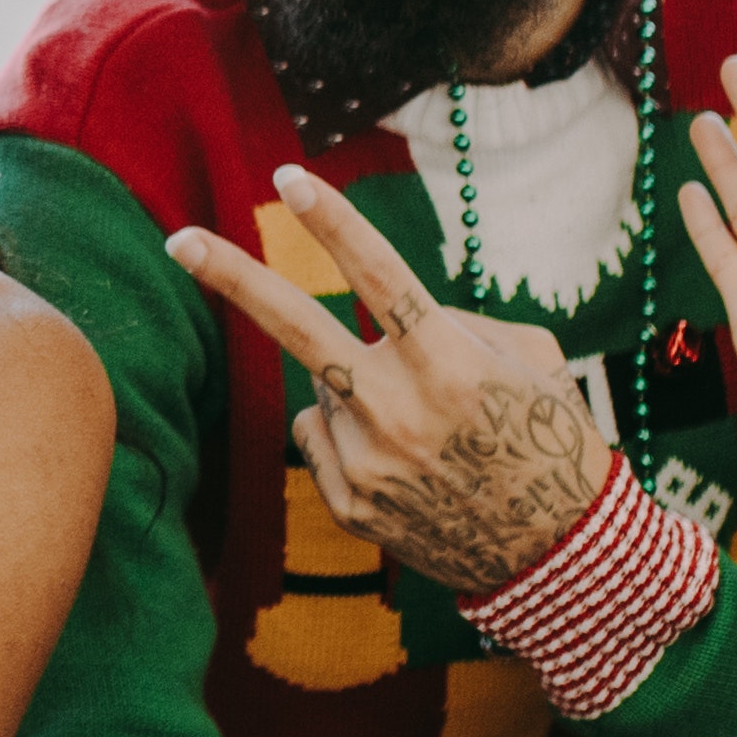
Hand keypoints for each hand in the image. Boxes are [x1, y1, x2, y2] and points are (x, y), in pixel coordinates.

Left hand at [169, 165, 615, 594]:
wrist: (560, 558)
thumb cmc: (554, 441)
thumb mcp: (532, 361)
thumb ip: (457, 323)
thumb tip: (381, 322)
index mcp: (450, 364)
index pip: (378, 276)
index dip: (333, 222)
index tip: (289, 178)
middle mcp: (398, 411)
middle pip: (297, 328)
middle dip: (232, 278)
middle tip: (176, 239)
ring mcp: (366, 463)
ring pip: (324, 386)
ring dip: (357, 386)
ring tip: (426, 427)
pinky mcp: (349, 505)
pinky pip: (322, 437)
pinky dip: (352, 435)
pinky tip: (409, 464)